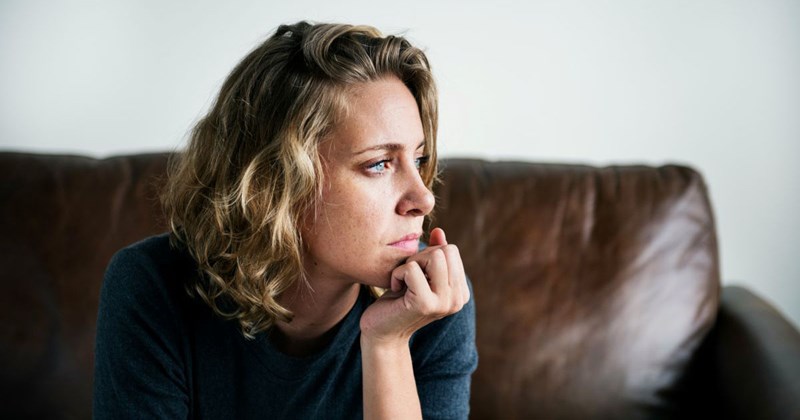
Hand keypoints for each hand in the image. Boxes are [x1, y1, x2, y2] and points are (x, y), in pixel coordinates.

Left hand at [359, 227, 470, 344]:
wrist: (381, 332)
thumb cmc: (398, 300)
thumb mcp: (419, 273)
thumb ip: (433, 254)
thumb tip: (438, 231)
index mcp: (461, 292)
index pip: (451, 250)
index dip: (428, 255)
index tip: (417, 275)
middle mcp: (458, 299)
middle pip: (445, 250)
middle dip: (421, 256)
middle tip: (408, 277)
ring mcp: (444, 303)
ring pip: (434, 256)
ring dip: (411, 263)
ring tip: (404, 281)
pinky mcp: (425, 304)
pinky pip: (412, 269)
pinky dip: (398, 274)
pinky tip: (395, 289)